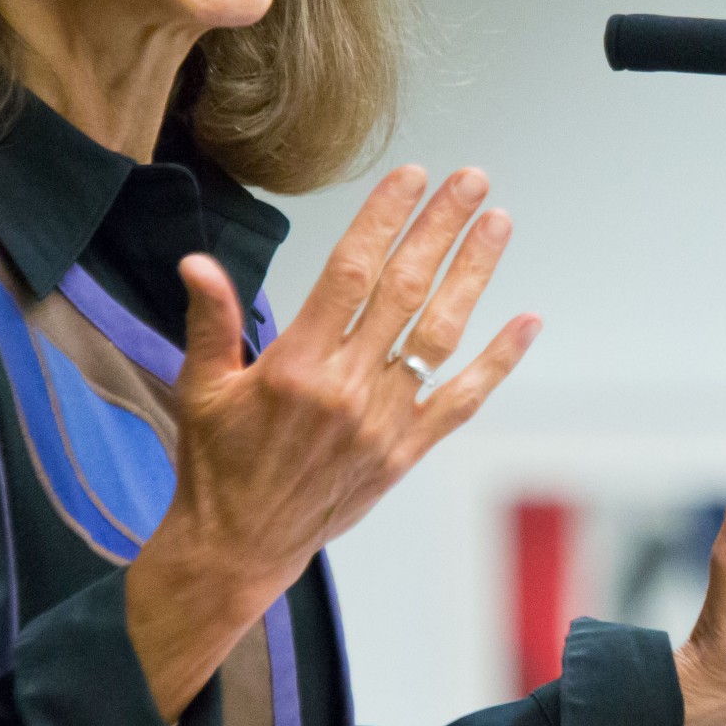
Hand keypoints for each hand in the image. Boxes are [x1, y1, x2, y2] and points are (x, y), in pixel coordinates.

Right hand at [125, 164, 537, 720]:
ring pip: (439, 335)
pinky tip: (528, 322)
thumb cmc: (217, 465)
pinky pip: (461, 400)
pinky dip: (499, 362)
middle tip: (472, 180)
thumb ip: (210, 321)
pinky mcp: (405, 451)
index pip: (349, 273)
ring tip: (498, 224)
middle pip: (404, 291)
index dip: (384, 220)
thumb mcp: (201, 388)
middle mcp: (345, 389)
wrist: (238, 548)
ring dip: (473, 275)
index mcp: (294, 366)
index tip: (411, 178)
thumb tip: (198, 262)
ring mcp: (382, 422)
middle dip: (441, 228)